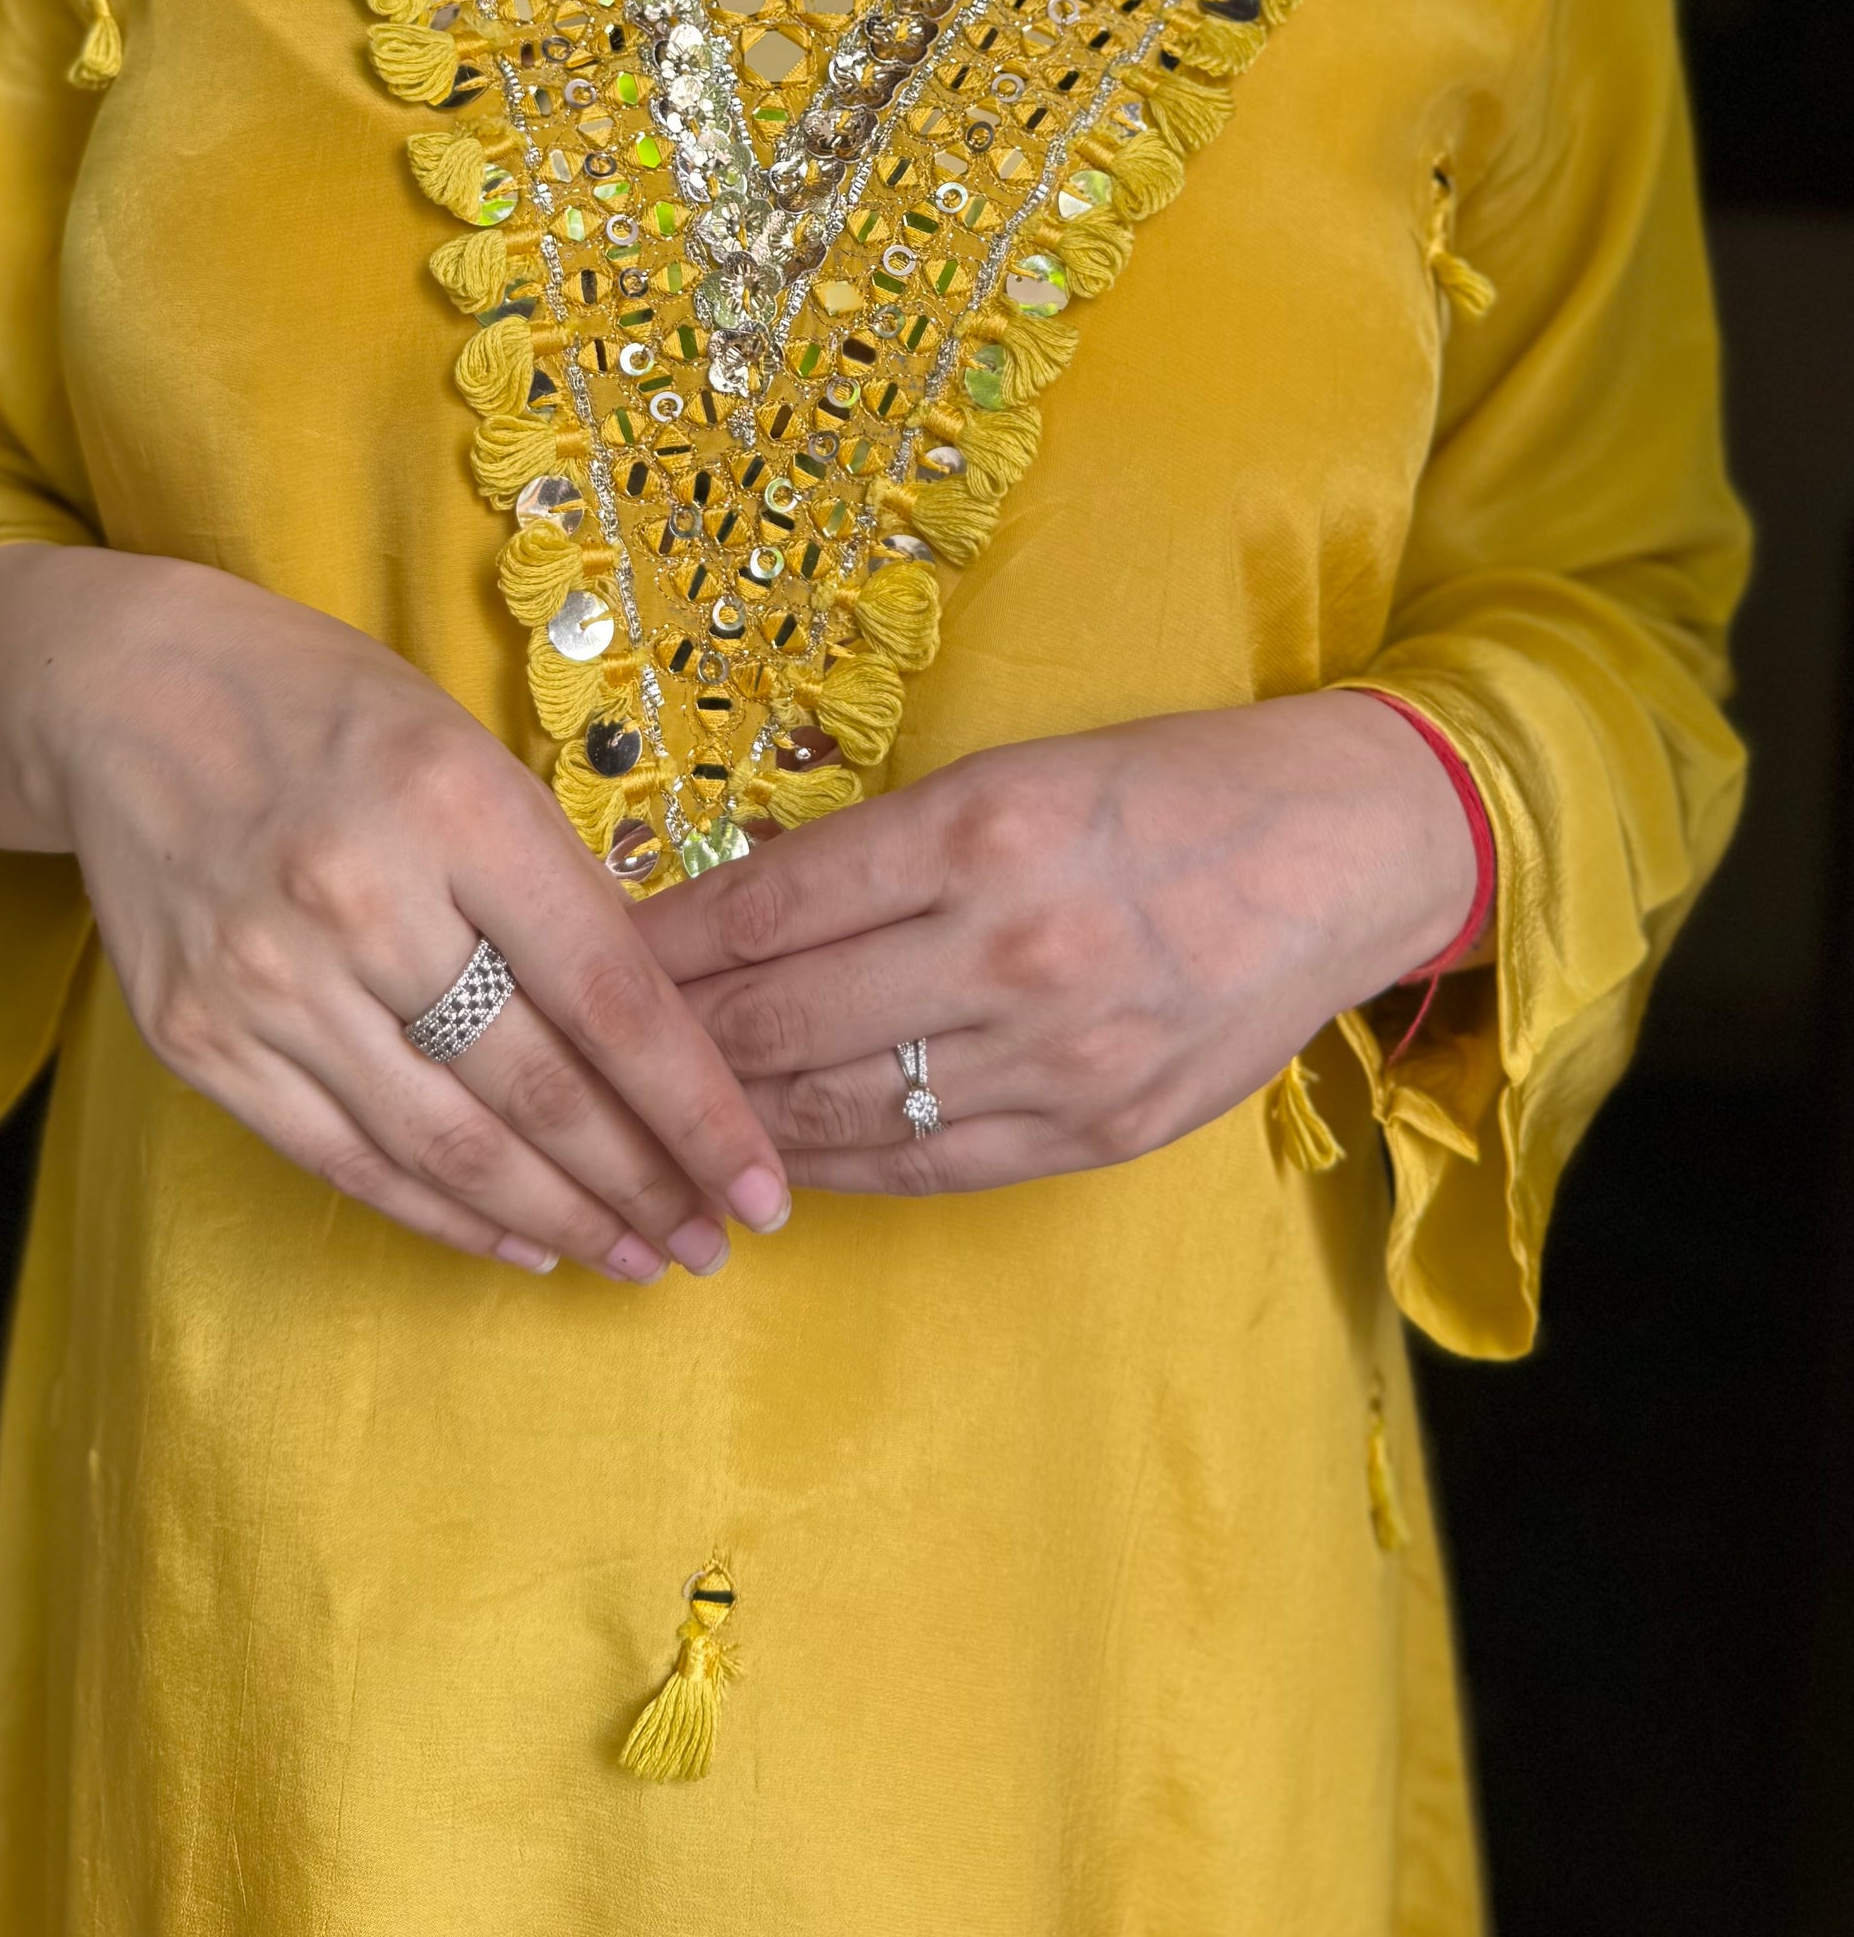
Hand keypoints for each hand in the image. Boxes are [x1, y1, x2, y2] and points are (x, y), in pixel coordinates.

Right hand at [0, 546, 789, 1276]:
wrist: (124, 692)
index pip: (606, 990)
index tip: (761, 1180)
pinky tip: (519, 1242)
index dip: (696, 1105)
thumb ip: (550, 879)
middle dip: (643, 1183)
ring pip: (445, 1144)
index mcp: (452, 805)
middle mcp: (357, 896)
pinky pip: (344, 1159)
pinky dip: (442, 1214)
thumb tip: (654, 1023)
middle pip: (534, 1086)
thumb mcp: (467, 750)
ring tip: (634, 1257)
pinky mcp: (198, 1037)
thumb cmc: (330, 709)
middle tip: (711, 1242)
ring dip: (559, 1219)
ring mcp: (266, 978)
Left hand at [637, 693, 1478, 1192]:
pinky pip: (932, 1163)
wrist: (1344, 850)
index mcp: (981, 828)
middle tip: (593, 1061)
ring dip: (737, 1121)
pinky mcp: (1101, 1127)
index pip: (768, 907)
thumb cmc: (1169, 786)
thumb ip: (887, 849)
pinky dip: (837, 1164)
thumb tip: (739, 911)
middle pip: (784, 1021)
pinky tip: (779, 1158)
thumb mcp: (1017, 772)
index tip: (592, 962)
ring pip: (843, 1107)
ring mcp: (1059, 1050)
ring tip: (661, 1125)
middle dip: (672, 1048)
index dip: (662, 948)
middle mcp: (1011, 943)